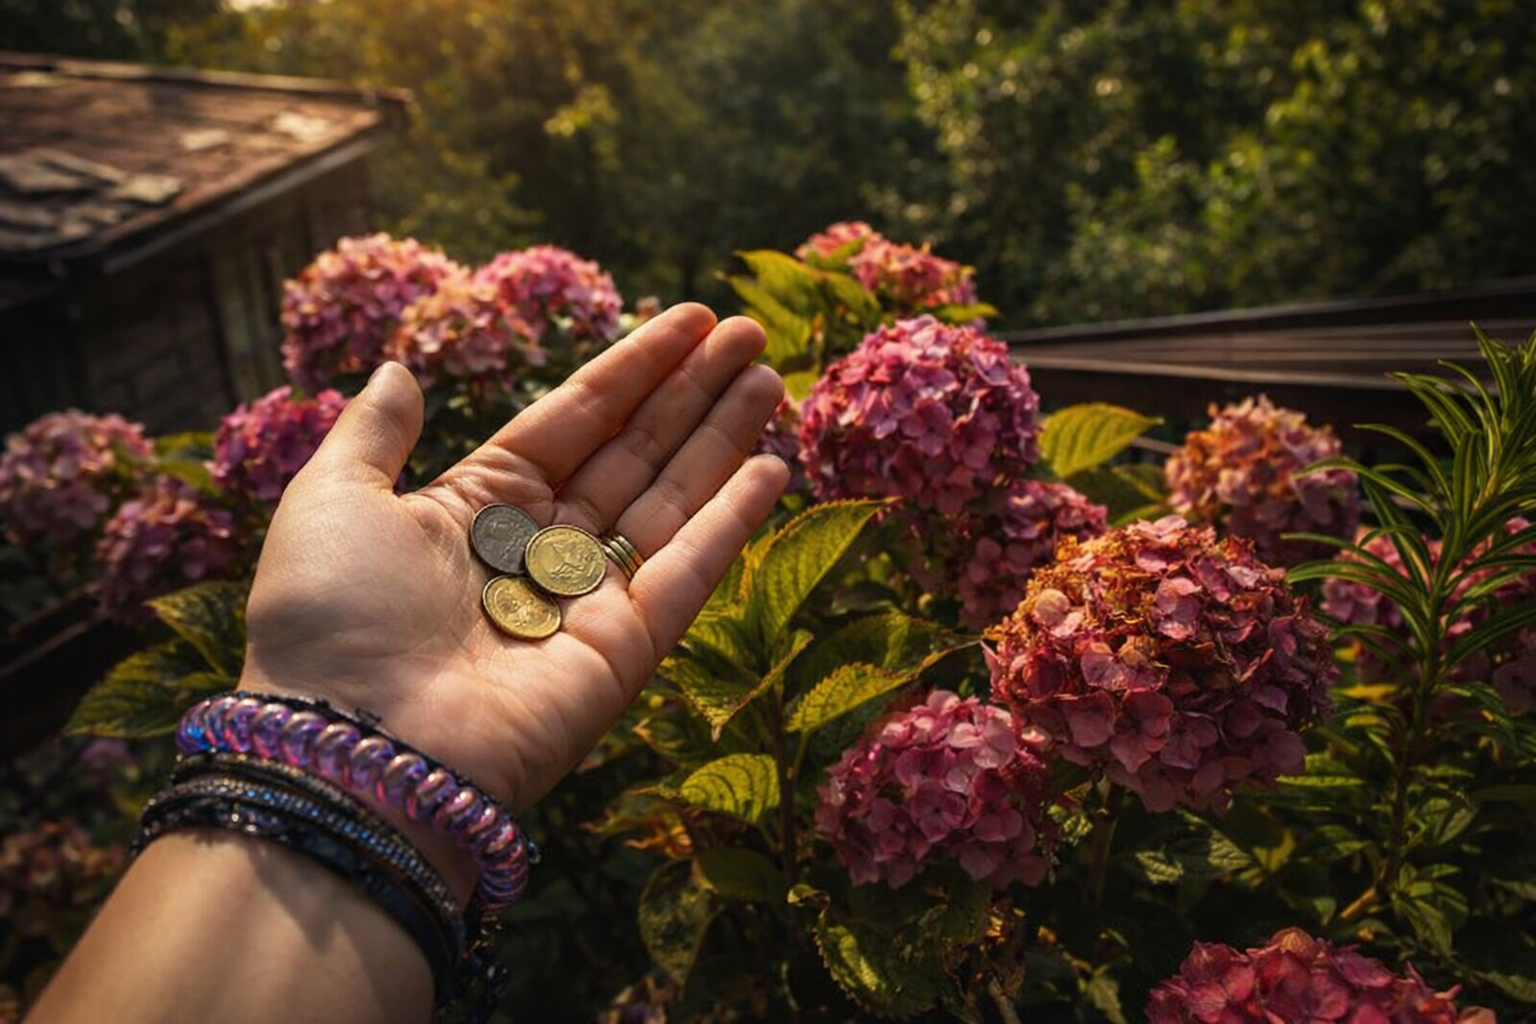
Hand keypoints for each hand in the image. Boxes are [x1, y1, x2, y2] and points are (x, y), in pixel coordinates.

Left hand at [239, 305, 786, 815]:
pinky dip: (732, 521)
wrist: (353, 743)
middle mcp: (541, 550)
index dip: (634, 368)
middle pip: (635, 452)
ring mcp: (589, 601)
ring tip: (772, 377)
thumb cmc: (331, 615)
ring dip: (724, 439)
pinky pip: (689, 570)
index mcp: (477, 507)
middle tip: (751, 334)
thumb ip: (374, 433)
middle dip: (694, 392)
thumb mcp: (332, 499)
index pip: (575, 419)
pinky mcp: (627, 649)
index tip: (692, 319)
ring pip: (672, 501)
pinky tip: (774, 466)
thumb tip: (401, 367)